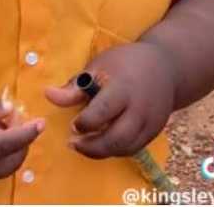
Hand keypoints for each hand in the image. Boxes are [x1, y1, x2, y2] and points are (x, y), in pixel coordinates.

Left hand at [45, 42, 176, 158]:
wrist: (166, 66)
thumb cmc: (126, 63)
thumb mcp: (99, 66)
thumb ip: (75, 86)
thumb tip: (48, 95)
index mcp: (124, 88)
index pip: (102, 113)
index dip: (84, 123)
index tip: (73, 124)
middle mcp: (140, 108)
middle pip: (115, 139)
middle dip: (91, 147)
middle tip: (73, 143)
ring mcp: (150, 122)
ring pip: (124, 148)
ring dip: (102, 151)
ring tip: (85, 144)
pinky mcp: (155, 130)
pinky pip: (133, 148)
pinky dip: (116, 150)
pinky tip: (103, 142)